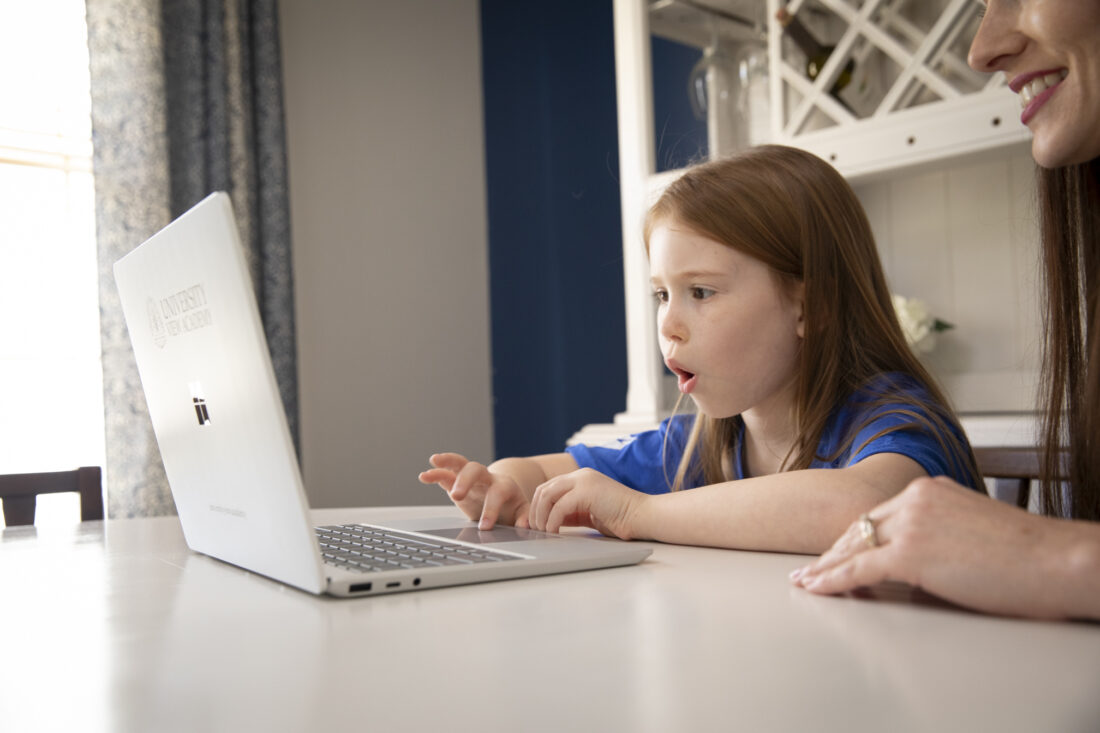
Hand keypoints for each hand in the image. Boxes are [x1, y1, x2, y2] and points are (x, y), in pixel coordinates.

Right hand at [418, 453, 530, 529]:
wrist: (504, 497)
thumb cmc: (513, 507)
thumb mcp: (522, 513)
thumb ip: (525, 518)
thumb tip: (525, 526)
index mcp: (504, 486)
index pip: (497, 493)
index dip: (491, 509)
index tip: (485, 527)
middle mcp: (486, 478)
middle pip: (476, 470)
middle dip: (466, 481)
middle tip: (457, 496)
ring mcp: (471, 478)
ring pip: (460, 464)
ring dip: (447, 461)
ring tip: (434, 461)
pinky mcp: (458, 482)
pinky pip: (446, 474)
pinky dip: (436, 473)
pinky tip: (423, 476)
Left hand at [528, 468, 646, 539]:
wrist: (643, 516)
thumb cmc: (621, 518)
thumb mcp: (588, 514)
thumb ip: (570, 513)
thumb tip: (549, 522)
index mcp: (581, 478)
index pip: (549, 488)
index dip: (538, 507)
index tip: (537, 524)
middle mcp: (581, 475)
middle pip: (544, 489)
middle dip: (535, 511)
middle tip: (535, 529)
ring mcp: (584, 481)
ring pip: (548, 495)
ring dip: (541, 515)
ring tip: (543, 531)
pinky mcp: (587, 491)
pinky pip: (559, 506)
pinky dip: (552, 520)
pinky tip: (554, 531)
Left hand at [791, 475, 1089, 618]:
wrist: (1057, 560)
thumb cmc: (1029, 554)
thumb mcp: (974, 531)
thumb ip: (940, 536)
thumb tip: (921, 565)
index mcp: (930, 489)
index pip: (880, 515)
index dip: (855, 537)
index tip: (838, 549)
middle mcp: (915, 498)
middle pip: (860, 528)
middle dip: (833, 552)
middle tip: (811, 568)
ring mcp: (911, 523)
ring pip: (855, 547)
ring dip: (826, 567)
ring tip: (806, 581)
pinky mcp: (911, 553)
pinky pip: (860, 569)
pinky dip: (832, 580)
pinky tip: (816, 588)